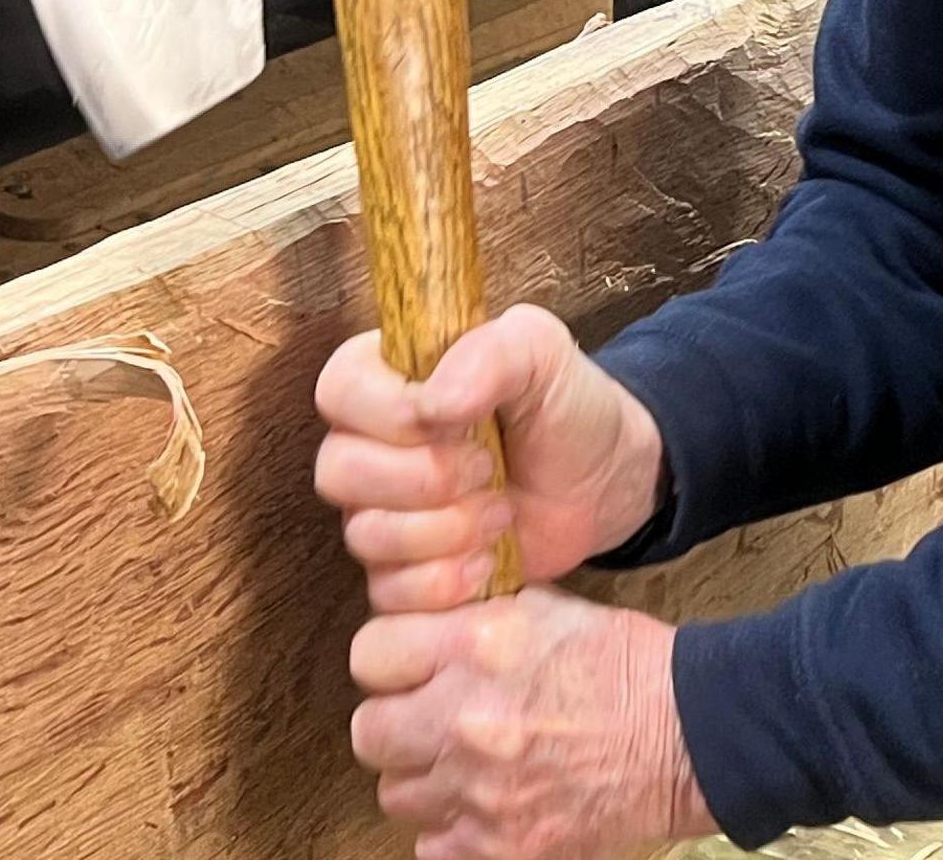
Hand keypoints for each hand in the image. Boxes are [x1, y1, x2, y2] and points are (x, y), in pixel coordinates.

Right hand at [316, 305, 662, 613]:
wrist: (604, 484)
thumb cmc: (566, 409)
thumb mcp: (542, 354)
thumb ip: (490, 352)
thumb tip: (433, 402)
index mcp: (388, 379)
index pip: (339, 391)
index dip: (391, 414)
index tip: (459, 421)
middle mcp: (370, 446)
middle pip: (338, 472)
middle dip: (425, 479)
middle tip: (488, 468)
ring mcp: (381, 513)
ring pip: (363, 535)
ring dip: (442, 530)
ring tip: (500, 512)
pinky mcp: (403, 573)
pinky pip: (387, 591)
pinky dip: (444, 581)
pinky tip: (488, 559)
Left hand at [350, 589, 713, 859]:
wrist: (688, 736)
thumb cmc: (625, 667)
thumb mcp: (546, 609)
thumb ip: (474, 622)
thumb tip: (427, 633)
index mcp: (476, 648)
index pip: (369, 656)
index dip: (390, 661)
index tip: (409, 669)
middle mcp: (466, 719)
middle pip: (369, 732)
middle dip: (396, 725)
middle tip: (428, 721)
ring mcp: (481, 790)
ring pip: (397, 794)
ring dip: (424, 779)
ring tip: (464, 765)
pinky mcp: (503, 845)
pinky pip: (432, 845)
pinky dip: (452, 830)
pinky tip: (484, 805)